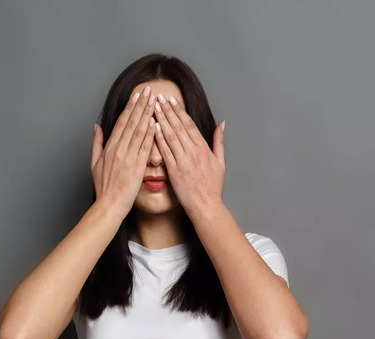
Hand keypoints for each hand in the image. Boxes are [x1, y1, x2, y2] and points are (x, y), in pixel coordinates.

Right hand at [90, 85, 156, 215]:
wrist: (109, 205)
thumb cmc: (103, 187)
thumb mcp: (94, 163)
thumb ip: (97, 143)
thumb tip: (97, 126)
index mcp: (110, 147)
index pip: (122, 122)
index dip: (130, 107)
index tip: (137, 95)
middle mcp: (118, 149)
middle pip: (131, 122)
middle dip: (140, 105)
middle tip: (148, 90)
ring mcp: (128, 157)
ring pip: (139, 131)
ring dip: (147, 114)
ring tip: (155, 100)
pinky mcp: (137, 166)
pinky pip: (145, 146)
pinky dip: (151, 133)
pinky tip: (157, 122)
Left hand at [152, 94, 225, 214]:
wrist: (205, 205)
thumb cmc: (213, 186)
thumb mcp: (220, 162)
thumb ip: (219, 141)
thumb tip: (222, 124)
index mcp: (203, 148)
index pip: (189, 124)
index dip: (179, 111)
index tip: (172, 100)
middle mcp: (193, 152)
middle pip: (178, 126)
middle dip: (168, 110)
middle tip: (159, 97)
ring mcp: (183, 161)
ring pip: (171, 136)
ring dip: (162, 120)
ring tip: (154, 107)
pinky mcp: (174, 170)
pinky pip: (165, 151)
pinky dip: (158, 138)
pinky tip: (152, 128)